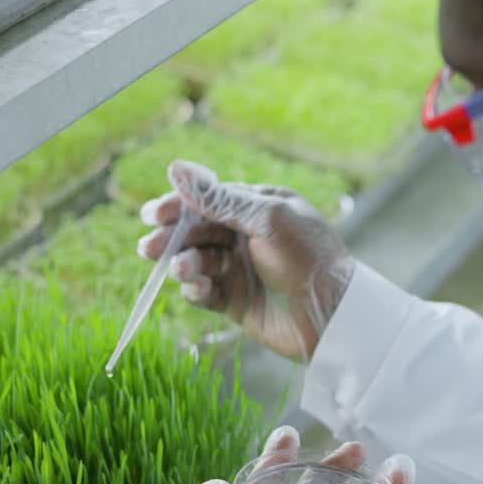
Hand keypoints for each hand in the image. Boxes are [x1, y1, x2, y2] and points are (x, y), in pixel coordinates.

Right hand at [137, 160, 355, 361]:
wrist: (333, 316)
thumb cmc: (308, 258)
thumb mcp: (266, 219)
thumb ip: (219, 198)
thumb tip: (175, 168)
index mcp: (260, 207)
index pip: (209, 200)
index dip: (179, 206)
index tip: (155, 215)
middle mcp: (248, 235)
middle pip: (197, 231)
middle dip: (172, 238)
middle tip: (149, 248)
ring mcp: (242, 269)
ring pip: (197, 261)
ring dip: (184, 265)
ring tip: (184, 270)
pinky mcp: (237, 301)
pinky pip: (204, 292)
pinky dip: (196, 290)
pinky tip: (198, 290)